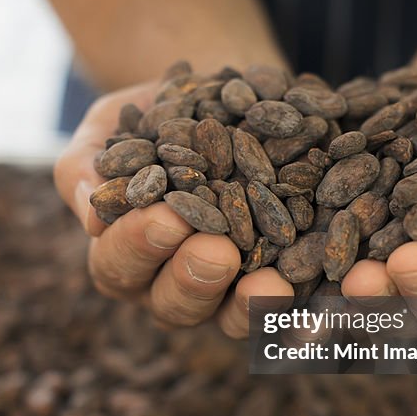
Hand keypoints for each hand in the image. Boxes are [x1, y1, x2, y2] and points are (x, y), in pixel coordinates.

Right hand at [54, 84, 293, 334]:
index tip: (163, 217)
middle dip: (194, 279)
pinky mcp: (287, 282)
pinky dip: (312, 306)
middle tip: (216, 251)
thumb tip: (90, 212)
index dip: (138, 246)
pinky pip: (299, 308)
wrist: (226, 97)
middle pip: (175, 304)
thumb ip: (88, 166)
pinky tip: (328, 293)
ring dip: (253, 307)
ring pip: (236, 319)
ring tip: (271, 284)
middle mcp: (175, 284)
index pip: (119, 263)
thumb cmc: (155, 114)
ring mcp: (232, 292)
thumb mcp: (111, 126)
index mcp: (126, 255)